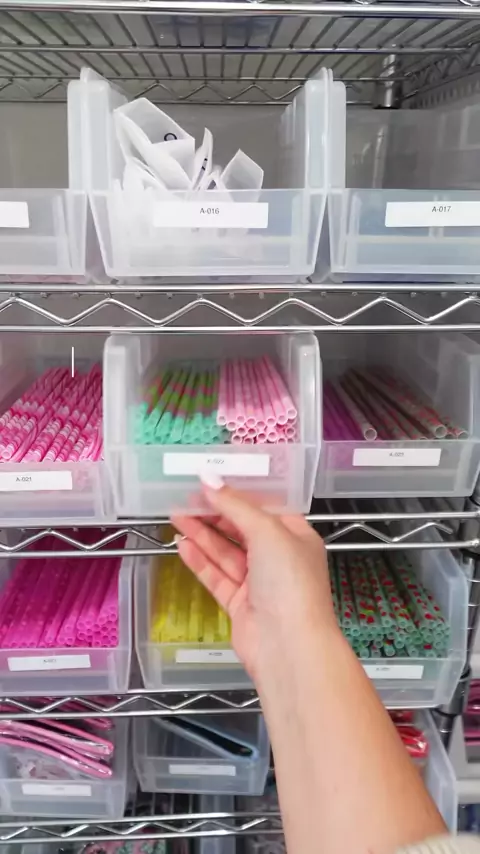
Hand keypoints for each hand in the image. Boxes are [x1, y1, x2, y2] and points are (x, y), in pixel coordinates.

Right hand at [171, 471, 337, 683]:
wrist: (288, 645)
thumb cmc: (291, 583)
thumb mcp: (266, 532)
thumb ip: (235, 505)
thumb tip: (209, 479)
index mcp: (296, 535)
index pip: (263, 507)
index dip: (237, 493)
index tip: (210, 480)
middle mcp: (279, 557)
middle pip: (241, 529)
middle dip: (214, 513)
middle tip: (185, 497)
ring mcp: (259, 582)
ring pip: (225, 552)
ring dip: (202, 534)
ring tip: (176, 515)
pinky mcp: (240, 603)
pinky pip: (216, 576)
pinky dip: (199, 560)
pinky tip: (182, 544)